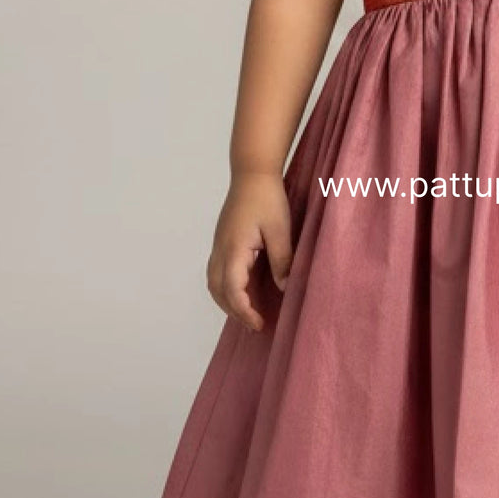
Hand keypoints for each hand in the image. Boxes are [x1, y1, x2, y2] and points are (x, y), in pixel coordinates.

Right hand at [206, 171, 292, 332]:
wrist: (252, 173)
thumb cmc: (267, 198)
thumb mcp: (280, 230)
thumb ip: (282, 260)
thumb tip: (285, 288)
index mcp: (234, 249)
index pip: (232, 289)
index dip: (244, 310)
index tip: (258, 323)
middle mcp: (220, 250)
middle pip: (218, 291)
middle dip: (234, 311)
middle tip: (255, 324)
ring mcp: (218, 245)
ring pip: (213, 283)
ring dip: (227, 301)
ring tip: (247, 313)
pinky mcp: (221, 241)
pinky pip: (216, 272)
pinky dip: (225, 288)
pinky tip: (241, 290)